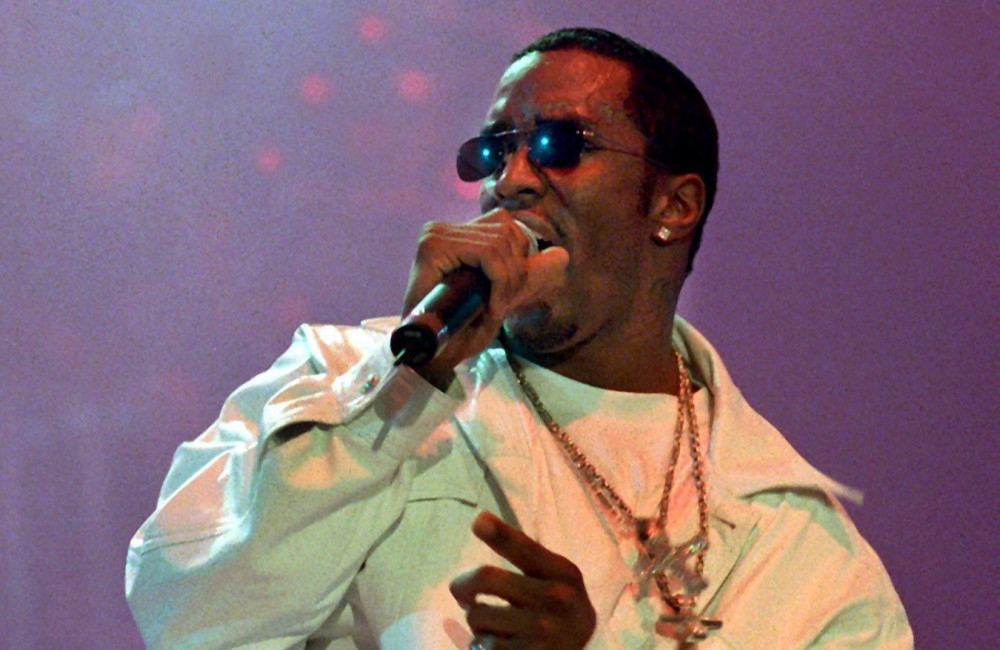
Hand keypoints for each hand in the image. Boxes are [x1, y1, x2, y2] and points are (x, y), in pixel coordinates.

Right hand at [401, 210, 566, 386]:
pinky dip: (499, 282)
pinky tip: (491, 307)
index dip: (518, 260)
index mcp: (457, 235)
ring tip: (494, 308)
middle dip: (515, 271)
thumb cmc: (462, 330)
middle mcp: (443, 228)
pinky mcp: (433, 247)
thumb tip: (562, 255)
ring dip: (508, 281)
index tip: (507, 297)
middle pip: (506, 230)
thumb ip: (529, 275)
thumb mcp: (504, 297)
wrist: (431, 356)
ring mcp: (435, 235)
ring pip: (500, 241)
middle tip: (502, 305)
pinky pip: (487, 253)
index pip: (505, 225)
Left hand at [450, 511, 596, 649]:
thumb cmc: (557, 608)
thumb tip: (479, 520)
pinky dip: (483, 645)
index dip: (499, 534)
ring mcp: (544, 631)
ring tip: (492, 625)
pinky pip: (484, 645)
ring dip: (476, 621)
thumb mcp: (554, 577)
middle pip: (486, 577)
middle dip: (461, 584)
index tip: (478, 522)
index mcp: (563, 572)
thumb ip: (523, 552)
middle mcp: (557, 598)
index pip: (525, 548)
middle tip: (461, 593)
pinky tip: (500, 644)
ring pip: (478, 615)